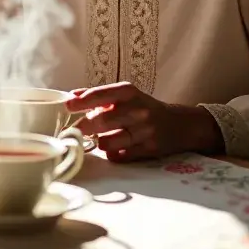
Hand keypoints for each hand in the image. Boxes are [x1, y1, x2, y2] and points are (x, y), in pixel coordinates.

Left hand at [64, 82, 222, 162]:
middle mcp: (137, 110)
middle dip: (83, 127)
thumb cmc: (144, 107)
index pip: (101, 95)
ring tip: (100, 139)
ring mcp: (144, 131)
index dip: (82, 101)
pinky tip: (115, 148)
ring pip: (108, 142)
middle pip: (101, 121)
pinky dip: (112, 154)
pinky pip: (119, 156)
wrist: (180, 124)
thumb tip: (71, 96)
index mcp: (128, 92)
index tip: (67, 106)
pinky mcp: (148, 149)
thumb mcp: (125, 95)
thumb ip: (99, 96)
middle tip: (75, 131)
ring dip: (98, 143)